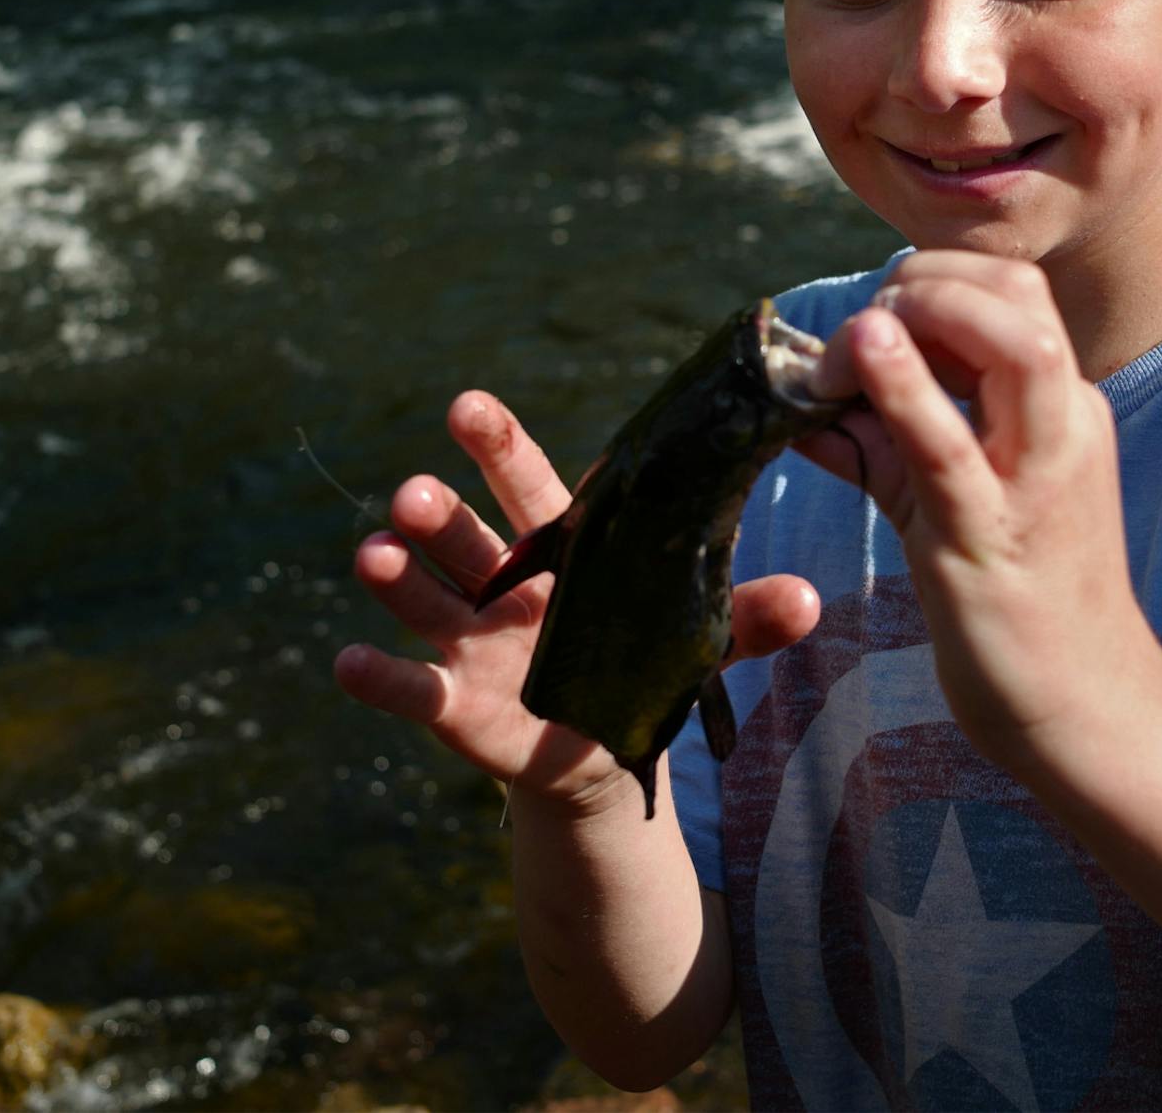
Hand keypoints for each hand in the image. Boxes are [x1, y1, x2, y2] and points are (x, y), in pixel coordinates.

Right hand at [334, 390, 822, 813]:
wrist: (601, 754)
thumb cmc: (643, 667)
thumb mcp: (697, 641)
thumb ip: (745, 620)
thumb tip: (813, 600)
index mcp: (562, 551)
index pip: (528, 486)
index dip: (497, 447)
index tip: (466, 405)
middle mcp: (505, 586)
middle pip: (465, 535)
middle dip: (436, 512)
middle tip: (413, 493)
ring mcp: (472, 643)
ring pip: (426, 599)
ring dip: (396, 577)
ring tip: (371, 555)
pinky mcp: (457, 707)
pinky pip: (412, 690)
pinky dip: (379, 679)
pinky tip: (348, 663)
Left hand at [799, 253, 1156, 771]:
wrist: (1083, 707)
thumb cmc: (1014, 597)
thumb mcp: (942, 499)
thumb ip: (879, 442)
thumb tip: (800, 401)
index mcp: (1060, 408)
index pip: (1009, 288)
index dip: (932, 280)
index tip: (874, 324)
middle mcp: (1063, 426)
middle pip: (1016, 291)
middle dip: (927, 280)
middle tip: (864, 333)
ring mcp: (1037, 478)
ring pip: (1011, 344)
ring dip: (927, 312)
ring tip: (866, 332)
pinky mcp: (994, 537)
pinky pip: (951, 444)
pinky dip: (906, 388)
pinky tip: (865, 352)